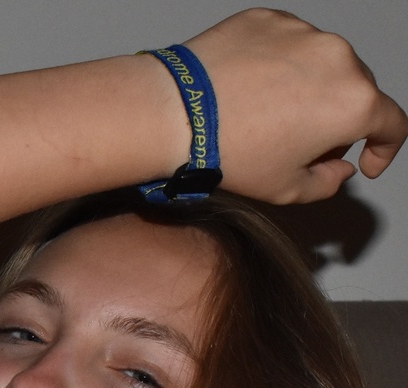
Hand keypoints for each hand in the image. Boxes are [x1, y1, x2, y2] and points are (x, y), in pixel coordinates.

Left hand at [184, 8, 407, 202]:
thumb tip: (341, 167)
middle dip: (340, 121)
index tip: (367, 160)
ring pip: (323, 65)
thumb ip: (328, 183)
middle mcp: (338, 58)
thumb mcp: (286, 189)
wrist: (178, 113)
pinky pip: (288, 46)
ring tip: (268, 114)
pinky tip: (250, 89)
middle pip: (357, 92)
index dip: (385, 148)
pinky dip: (280, 67)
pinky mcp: (270, 19)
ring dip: (310, 90)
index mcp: (353, 103)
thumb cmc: (232, 154)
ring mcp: (303, 32)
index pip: (393, 124)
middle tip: (304, 145)